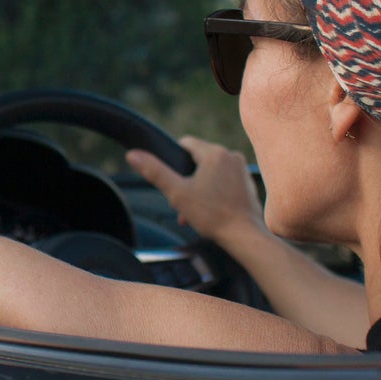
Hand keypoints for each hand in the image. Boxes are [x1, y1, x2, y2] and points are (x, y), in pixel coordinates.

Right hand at [125, 136, 264, 243]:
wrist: (245, 236)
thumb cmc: (212, 215)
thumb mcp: (177, 193)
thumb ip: (155, 172)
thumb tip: (133, 154)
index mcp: (214, 153)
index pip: (186, 143)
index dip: (174, 161)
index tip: (173, 180)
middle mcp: (231, 156)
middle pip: (198, 160)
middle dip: (186, 180)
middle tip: (182, 203)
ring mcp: (242, 170)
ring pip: (210, 172)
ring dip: (199, 188)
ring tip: (194, 211)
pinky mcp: (248, 183)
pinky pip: (224, 181)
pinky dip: (214, 193)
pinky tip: (210, 211)